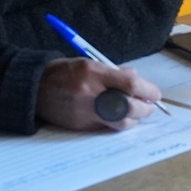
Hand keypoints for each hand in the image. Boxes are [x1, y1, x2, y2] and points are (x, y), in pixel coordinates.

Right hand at [36, 58, 162, 131]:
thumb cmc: (65, 72)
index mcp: (93, 72)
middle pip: (129, 107)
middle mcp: (89, 93)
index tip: (155, 94)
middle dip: (144, 109)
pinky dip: (116, 123)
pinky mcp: (81, 126)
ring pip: (121, 123)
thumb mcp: (90, 63)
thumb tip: (139, 83)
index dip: (148, 90)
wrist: (35, 88)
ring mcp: (85, 112)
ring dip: (133, 119)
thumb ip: (115, 73)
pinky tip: (116, 116)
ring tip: (134, 112)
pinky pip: (106, 128)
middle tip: (149, 106)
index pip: (130, 84)